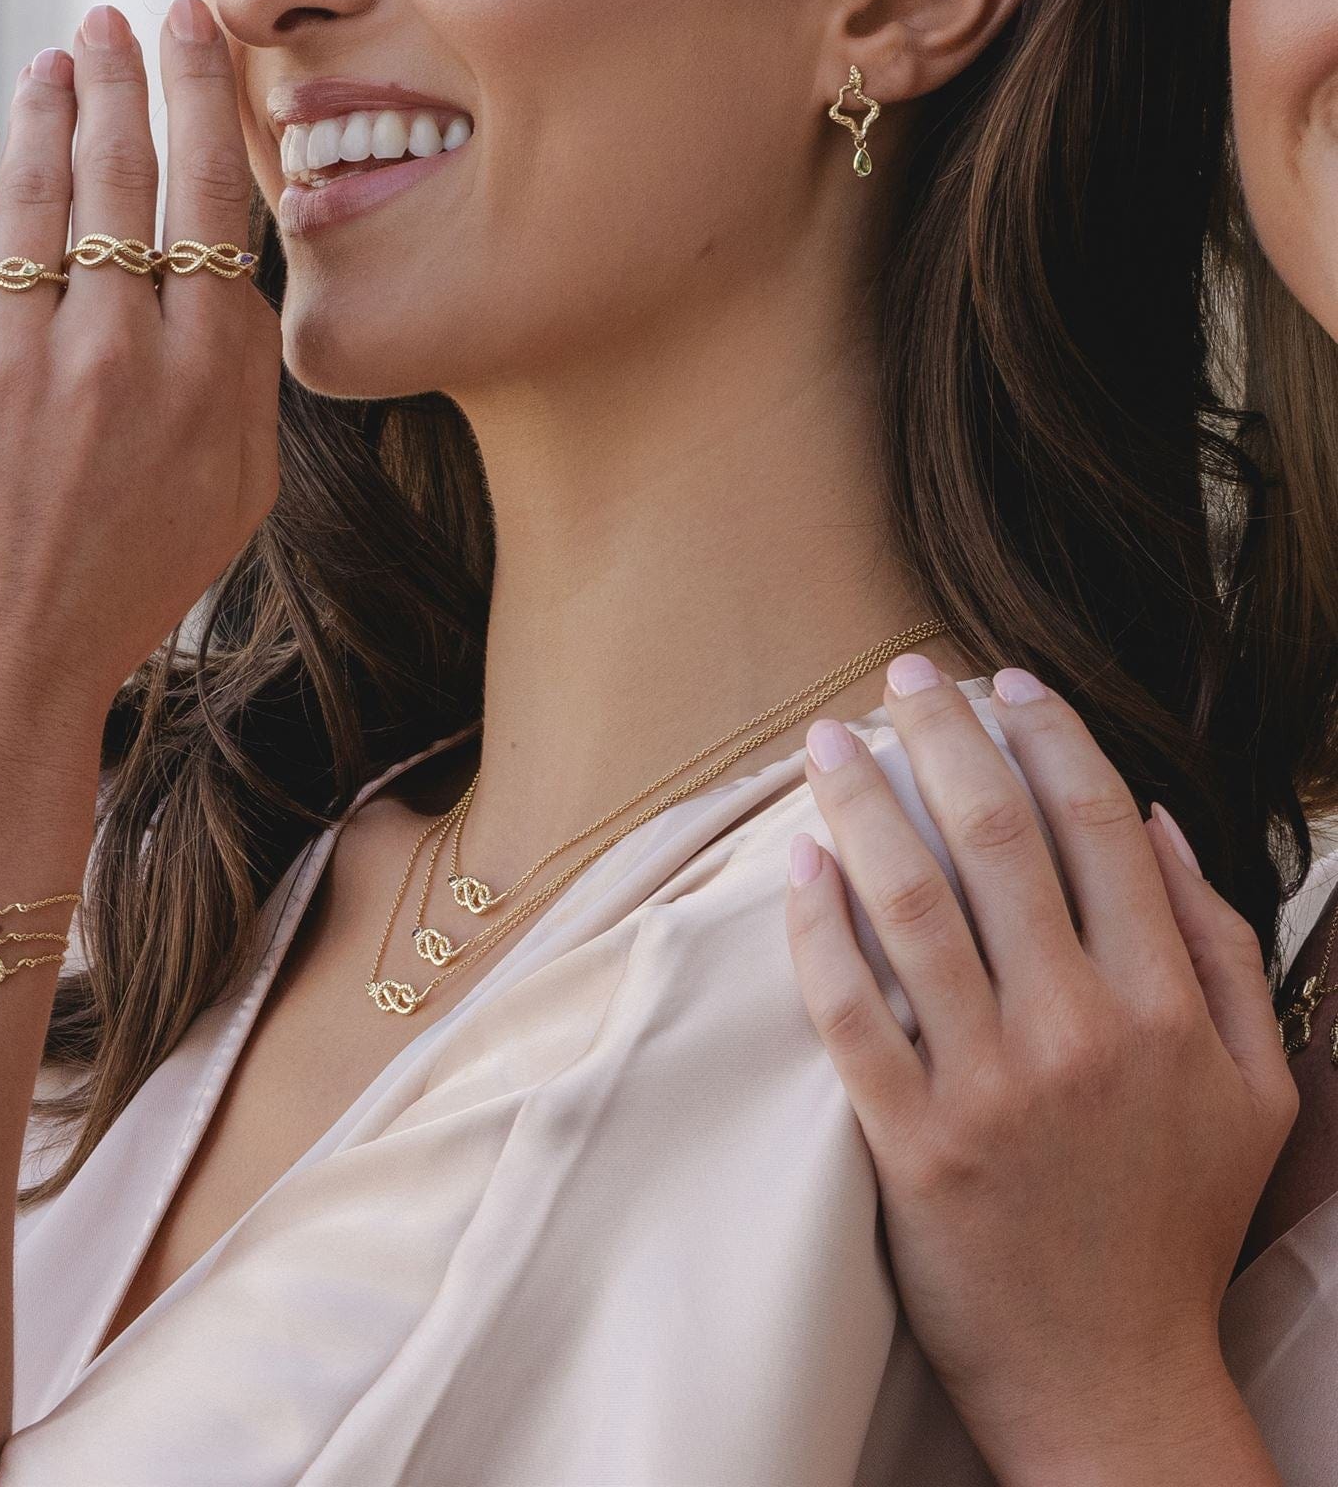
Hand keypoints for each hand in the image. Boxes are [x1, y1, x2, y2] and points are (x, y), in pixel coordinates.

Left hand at [0, 0, 279, 758]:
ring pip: (42, 189)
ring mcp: (17, 359)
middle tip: (120, 13)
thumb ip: (248, 385)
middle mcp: (120, 353)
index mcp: (209, 382)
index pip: (209, 201)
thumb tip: (233, 283)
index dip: (201, 99)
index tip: (195, 31)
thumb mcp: (234, 502)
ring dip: (53, 105)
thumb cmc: (124, 596)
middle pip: (128, 173)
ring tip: (59, 54)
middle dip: (126, 73)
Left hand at [785, 658, 1296, 1484]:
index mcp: (1166, 1008)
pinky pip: (848, 1012)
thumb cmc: (1176, 1221)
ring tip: (826, 741)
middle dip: (945, 736)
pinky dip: (818, 930)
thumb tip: (1156, 824)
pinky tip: (798, 864)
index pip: (1097, 828)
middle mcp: (1079, 1031)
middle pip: (996, 840)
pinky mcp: (910, 1142)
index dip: (1047, 736)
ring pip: (911, 906)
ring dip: (863, 806)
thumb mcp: (1255, 1090)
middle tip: (902, 675)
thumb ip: (1223, 952)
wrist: (1111, 1378)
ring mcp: (988, 1087)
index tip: (1003, 679)